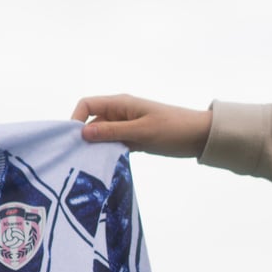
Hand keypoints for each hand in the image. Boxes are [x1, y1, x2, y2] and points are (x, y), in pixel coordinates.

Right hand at [71, 94, 212, 158]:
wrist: (199, 136)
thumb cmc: (173, 129)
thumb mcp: (141, 131)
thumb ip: (112, 132)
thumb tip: (83, 133)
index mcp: (121, 104)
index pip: (87, 105)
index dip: (76, 119)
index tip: (72, 141)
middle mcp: (120, 113)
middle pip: (92, 122)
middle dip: (83, 139)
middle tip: (78, 159)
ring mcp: (126, 126)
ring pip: (101, 136)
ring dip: (96, 148)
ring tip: (90, 166)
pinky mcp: (132, 139)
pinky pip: (113, 145)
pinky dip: (108, 154)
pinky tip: (105, 167)